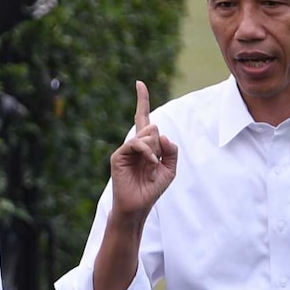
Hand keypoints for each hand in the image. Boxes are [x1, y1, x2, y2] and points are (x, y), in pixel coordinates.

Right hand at [109, 80, 177, 223]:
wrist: (138, 207)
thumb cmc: (151, 189)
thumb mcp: (170, 169)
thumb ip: (171, 150)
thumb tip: (160, 133)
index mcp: (145, 145)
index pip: (143, 118)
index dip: (142, 100)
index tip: (139, 83)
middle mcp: (134, 144)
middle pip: (153, 127)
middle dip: (161, 145)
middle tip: (156, 163)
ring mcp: (125, 149)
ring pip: (147, 135)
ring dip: (155, 151)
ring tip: (151, 167)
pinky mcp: (118, 156)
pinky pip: (136, 144)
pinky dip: (147, 153)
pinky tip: (149, 163)